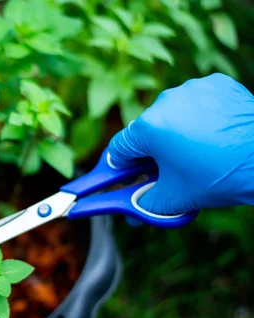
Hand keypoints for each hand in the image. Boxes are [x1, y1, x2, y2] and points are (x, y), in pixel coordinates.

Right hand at [109, 73, 253, 214]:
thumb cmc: (220, 178)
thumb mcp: (174, 198)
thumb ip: (143, 204)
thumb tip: (130, 212)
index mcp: (148, 127)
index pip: (118, 148)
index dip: (119, 167)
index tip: (125, 177)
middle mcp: (165, 101)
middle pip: (145, 130)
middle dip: (151, 152)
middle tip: (165, 172)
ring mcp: (192, 89)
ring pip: (171, 114)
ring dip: (174, 133)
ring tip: (195, 154)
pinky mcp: (216, 84)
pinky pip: (196, 102)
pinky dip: (198, 117)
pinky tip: (211, 135)